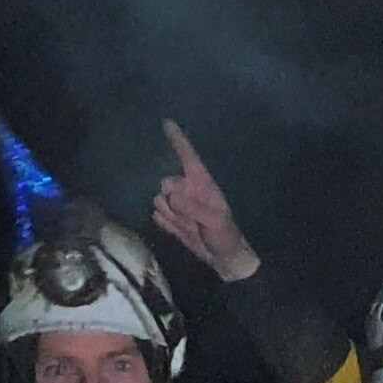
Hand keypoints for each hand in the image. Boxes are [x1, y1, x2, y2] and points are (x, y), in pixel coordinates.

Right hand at [151, 120, 259, 283]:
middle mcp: (188, 190)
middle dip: (173, 201)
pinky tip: (182, 231)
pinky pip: (157, 216)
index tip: (166, 123)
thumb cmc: (225, 236)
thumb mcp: (214, 221)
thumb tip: (170, 195)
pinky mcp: (171, 219)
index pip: (188, 157)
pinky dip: (167, 225)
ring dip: (171, 215)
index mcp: (202, 183)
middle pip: (165, 184)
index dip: (178, 141)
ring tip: (190, 227)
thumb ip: (193, 208)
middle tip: (191, 218)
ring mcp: (178, 204)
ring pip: (158, 201)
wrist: (223, 259)